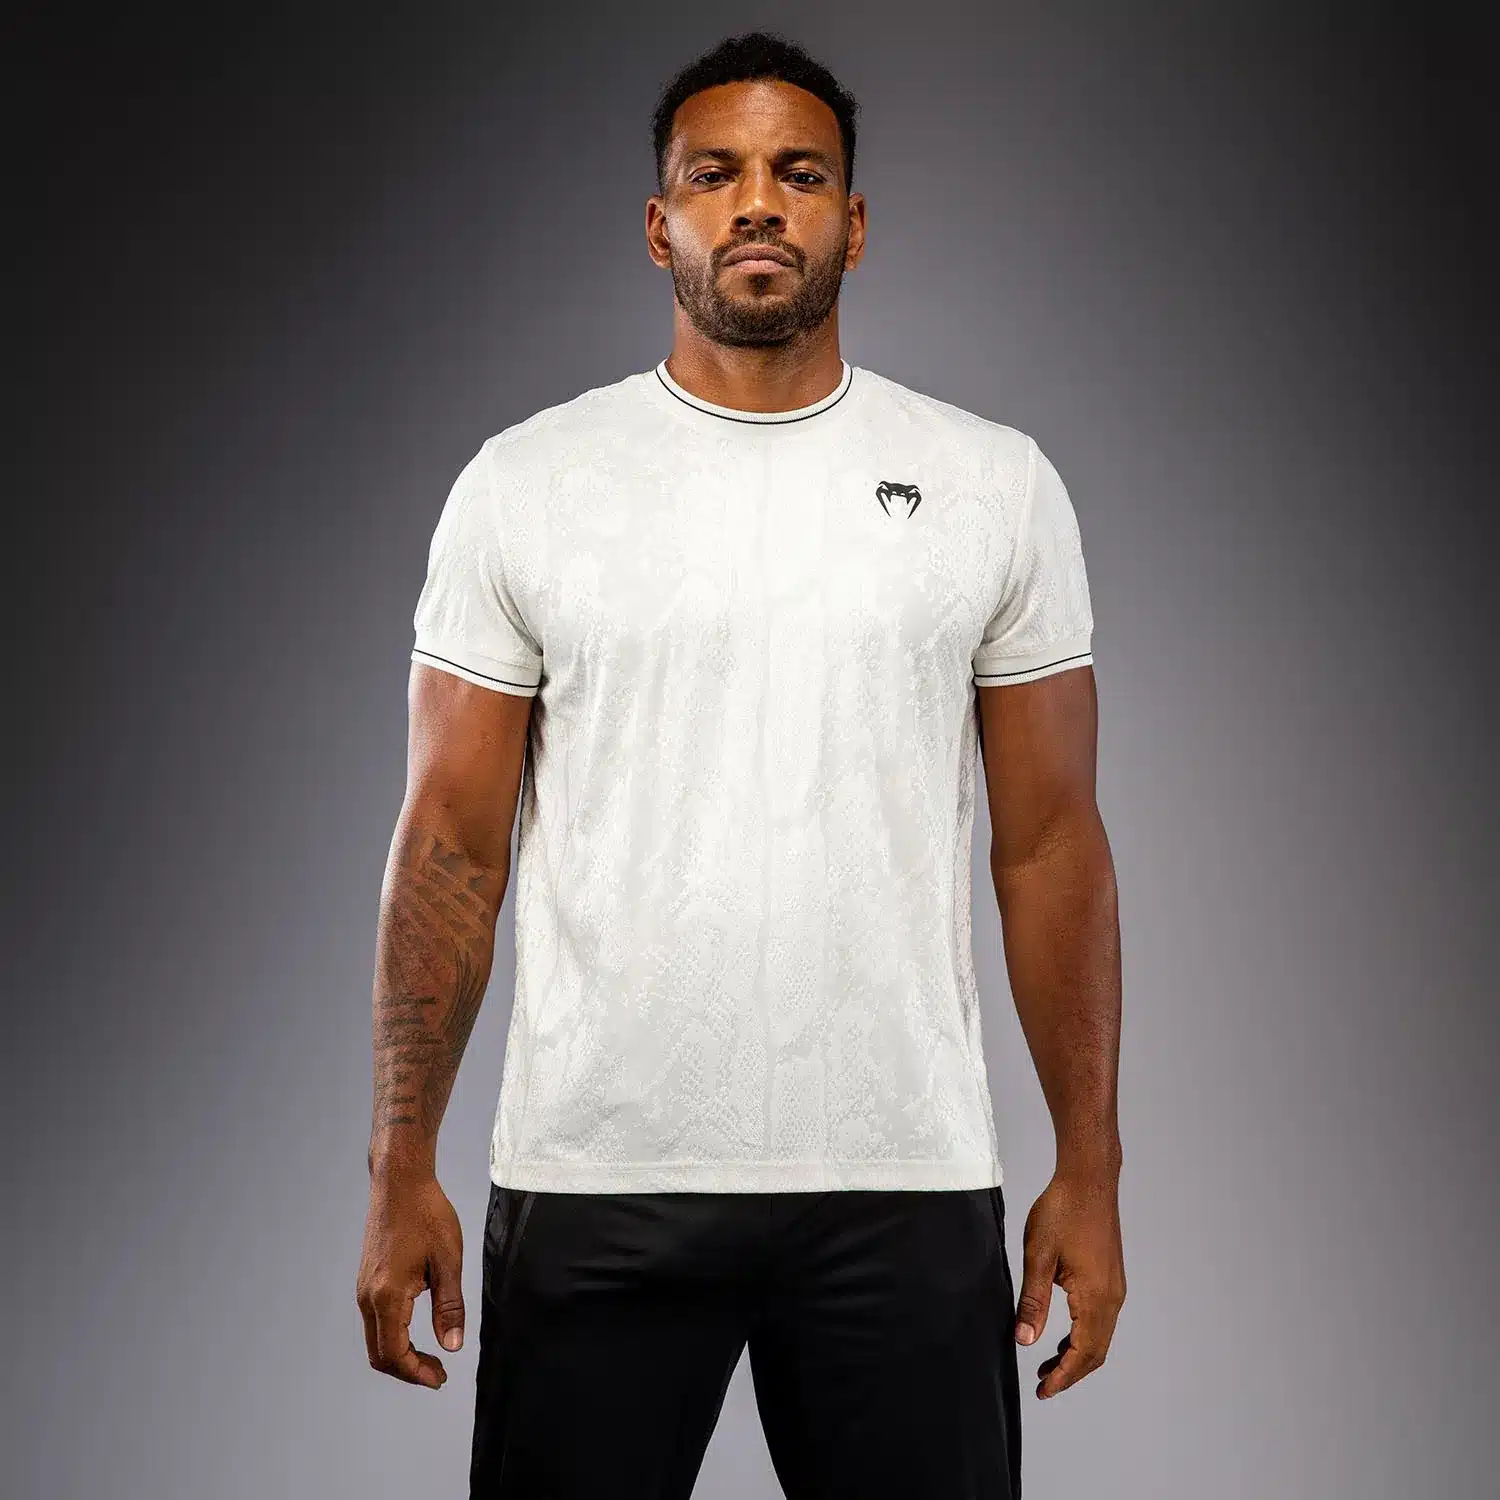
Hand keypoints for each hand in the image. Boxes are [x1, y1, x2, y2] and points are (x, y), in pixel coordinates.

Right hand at [355, 1172, 465, 1388]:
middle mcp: (367, 1297)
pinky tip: (415, 1332)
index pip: (394, 1354)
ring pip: (375, 1339)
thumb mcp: (447, 1261)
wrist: (400, 1182)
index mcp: (386, 1295)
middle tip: (438, 1374)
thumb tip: (452, 1346)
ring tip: (431, 1357)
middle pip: (379, 1354)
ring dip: (400, 1354)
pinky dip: (393, 1336)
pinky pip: (375, 1321)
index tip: (440, 1379)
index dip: (416, 1373)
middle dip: (408, 1370)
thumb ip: (449, 1306)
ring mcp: (364, 1289)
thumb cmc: (426, 1214)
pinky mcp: (367, 1280)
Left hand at [1014, 1169, 1125, 1399]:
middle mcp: (1112, 1297)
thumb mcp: (1038, 1256)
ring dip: (1077, 1354)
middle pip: (1096, 1352)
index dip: (1063, 1376)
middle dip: (1070, 1372)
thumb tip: (1025, 1341)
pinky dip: (1083, 1335)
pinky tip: (1063, 1333)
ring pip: (1100, 1337)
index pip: (1083, 1353)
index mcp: (1095, 1297)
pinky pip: (1101, 1319)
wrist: (1088, 1180)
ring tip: (1048, 1364)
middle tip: (1043, 1384)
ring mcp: (1115, 1287)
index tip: (1043, 1391)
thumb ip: (1033, 1301)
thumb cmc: (1062, 1211)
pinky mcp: (1111, 1277)